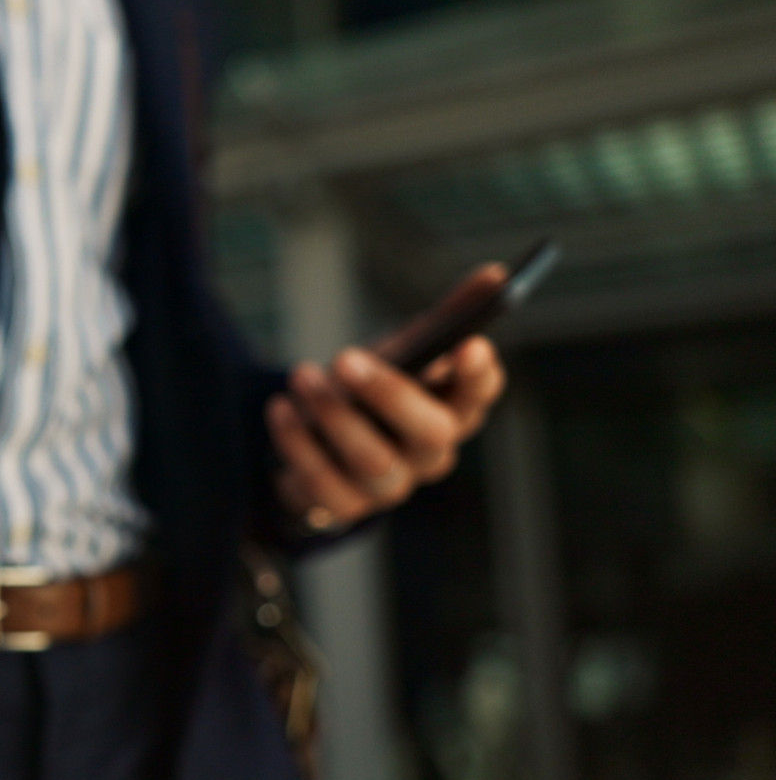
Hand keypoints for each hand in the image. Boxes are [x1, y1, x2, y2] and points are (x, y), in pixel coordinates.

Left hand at [266, 333, 503, 533]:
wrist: (317, 444)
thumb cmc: (371, 392)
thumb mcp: (403, 352)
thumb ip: (445, 319)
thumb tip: (496, 273)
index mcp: (451, 410)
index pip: (479, 396)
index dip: (478, 375)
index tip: (469, 343)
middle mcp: (429, 453)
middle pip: (430, 433)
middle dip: (389, 393)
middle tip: (346, 357)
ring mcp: (390, 485)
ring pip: (373, 459)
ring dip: (333, 415)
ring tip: (301, 375)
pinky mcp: (344, 506)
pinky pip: (323, 482)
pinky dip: (298, 443)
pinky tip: (281, 409)